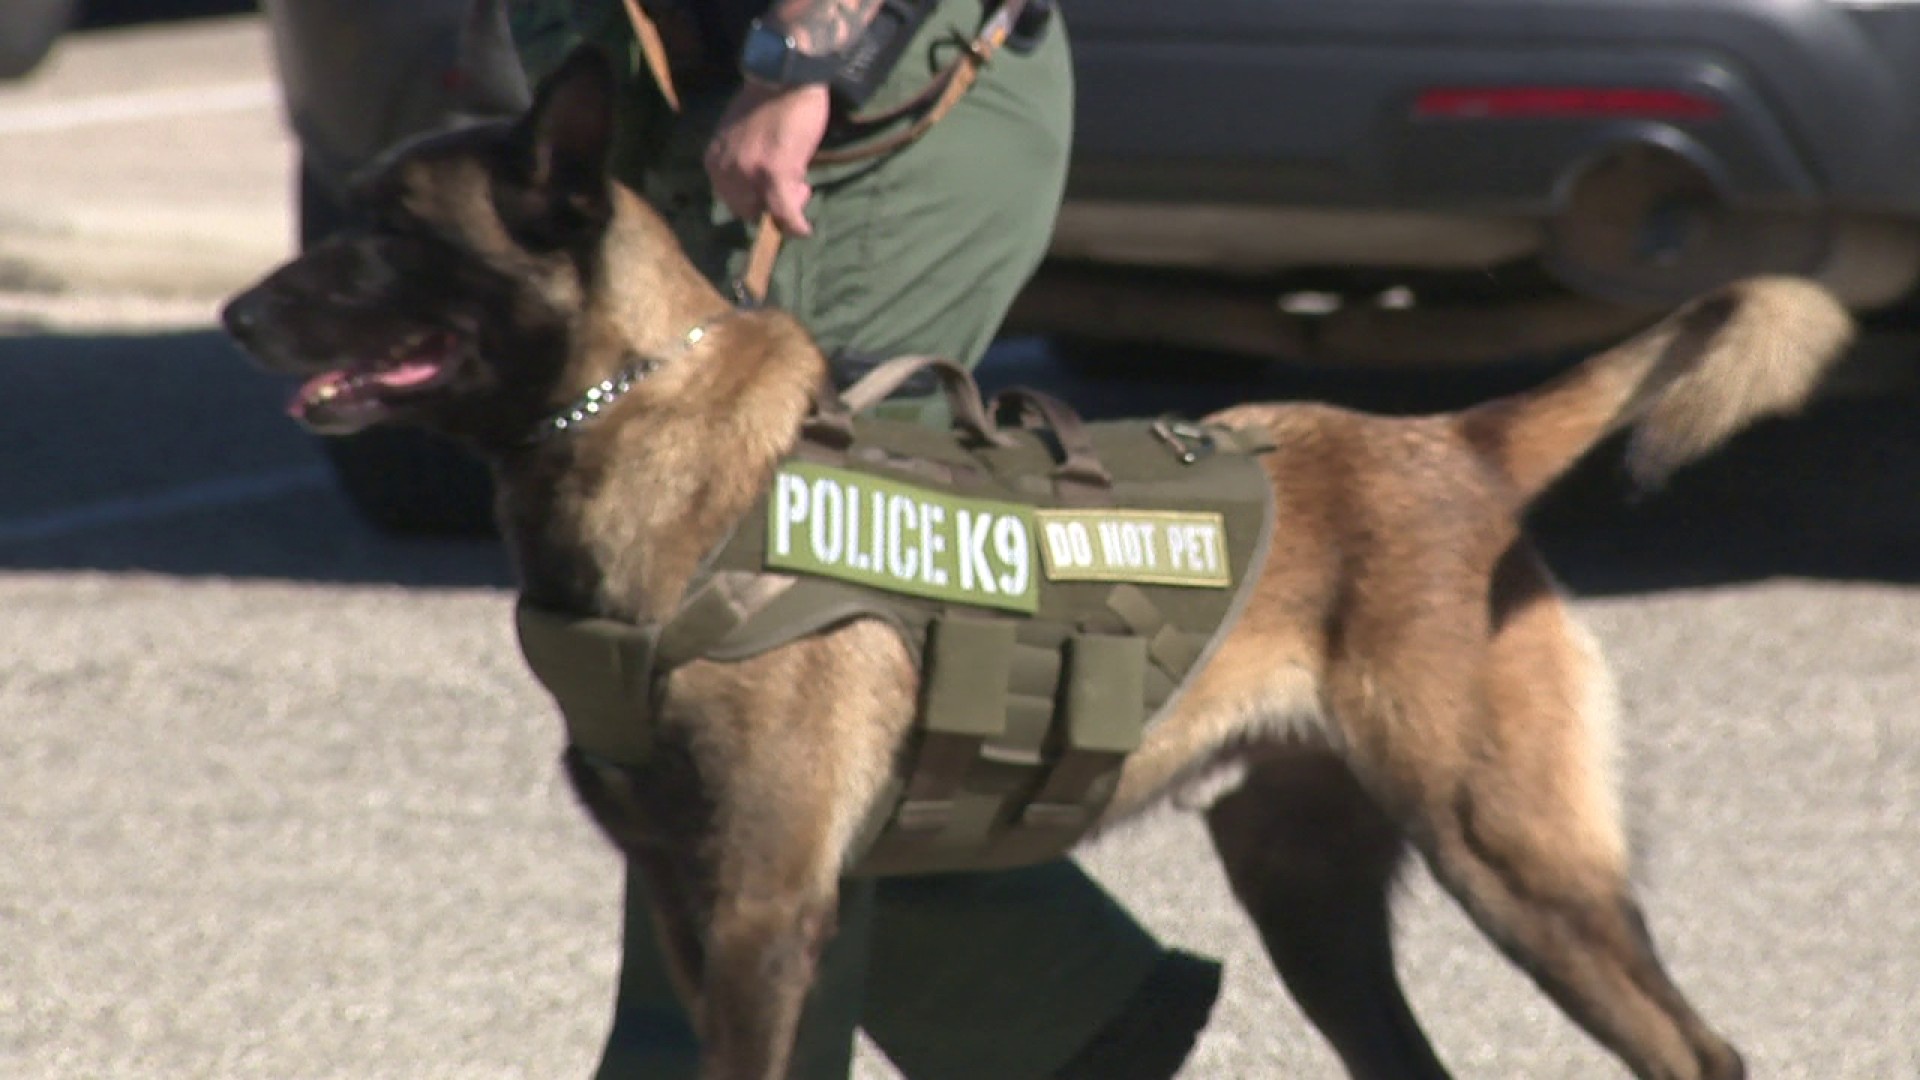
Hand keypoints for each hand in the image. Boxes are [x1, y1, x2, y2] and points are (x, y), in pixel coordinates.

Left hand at [705, 81, 830, 236]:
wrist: (784, 76)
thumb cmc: (767, 101)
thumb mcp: (740, 135)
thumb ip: (741, 159)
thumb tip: (757, 186)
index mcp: (714, 160)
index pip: (729, 198)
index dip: (754, 200)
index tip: (770, 194)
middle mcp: (725, 169)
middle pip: (746, 210)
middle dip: (769, 205)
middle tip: (794, 186)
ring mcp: (749, 173)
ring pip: (767, 211)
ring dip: (786, 207)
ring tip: (802, 185)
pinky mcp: (775, 174)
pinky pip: (785, 211)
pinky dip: (795, 224)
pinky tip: (804, 228)